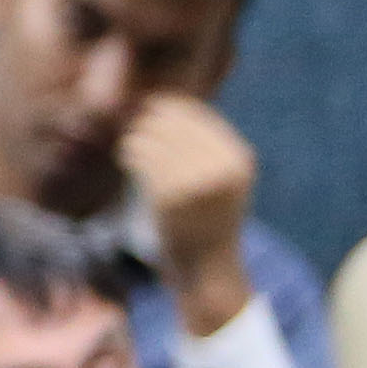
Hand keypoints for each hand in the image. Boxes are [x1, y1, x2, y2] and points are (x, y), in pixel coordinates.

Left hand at [118, 93, 262, 338]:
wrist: (207, 267)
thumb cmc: (205, 218)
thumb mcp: (221, 176)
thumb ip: (200, 142)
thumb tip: (157, 99)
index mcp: (238, 156)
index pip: (192, 110)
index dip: (161, 107)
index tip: (145, 114)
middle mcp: (223, 165)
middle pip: (168, 118)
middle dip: (145, 123)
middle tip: (135, 136)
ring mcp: (198, 180)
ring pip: (149, 135)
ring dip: (134, 140)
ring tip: (134, 154)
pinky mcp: (170, 195)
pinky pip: (138, 156)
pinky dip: (128, 155)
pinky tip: (129, 164)